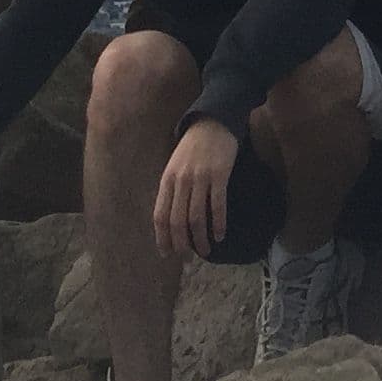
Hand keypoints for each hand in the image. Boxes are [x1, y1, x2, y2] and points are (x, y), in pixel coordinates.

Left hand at [152, 118, 240, 258]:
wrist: (213, 121)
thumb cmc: (192, 146)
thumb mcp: (174, 166)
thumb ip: (171, 189)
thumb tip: (170, 220)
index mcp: (167, 179)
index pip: (160, 216)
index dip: (163, 238)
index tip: (167, 254)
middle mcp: (181, 181)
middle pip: (178, 221)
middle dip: (182, 245)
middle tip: (188, 259)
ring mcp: (200, 178)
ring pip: (197, 218)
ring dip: (201, 239)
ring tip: (206, 251)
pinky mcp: (219, 175)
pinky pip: (217, 206)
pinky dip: (218, 224)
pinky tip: (220, 235)